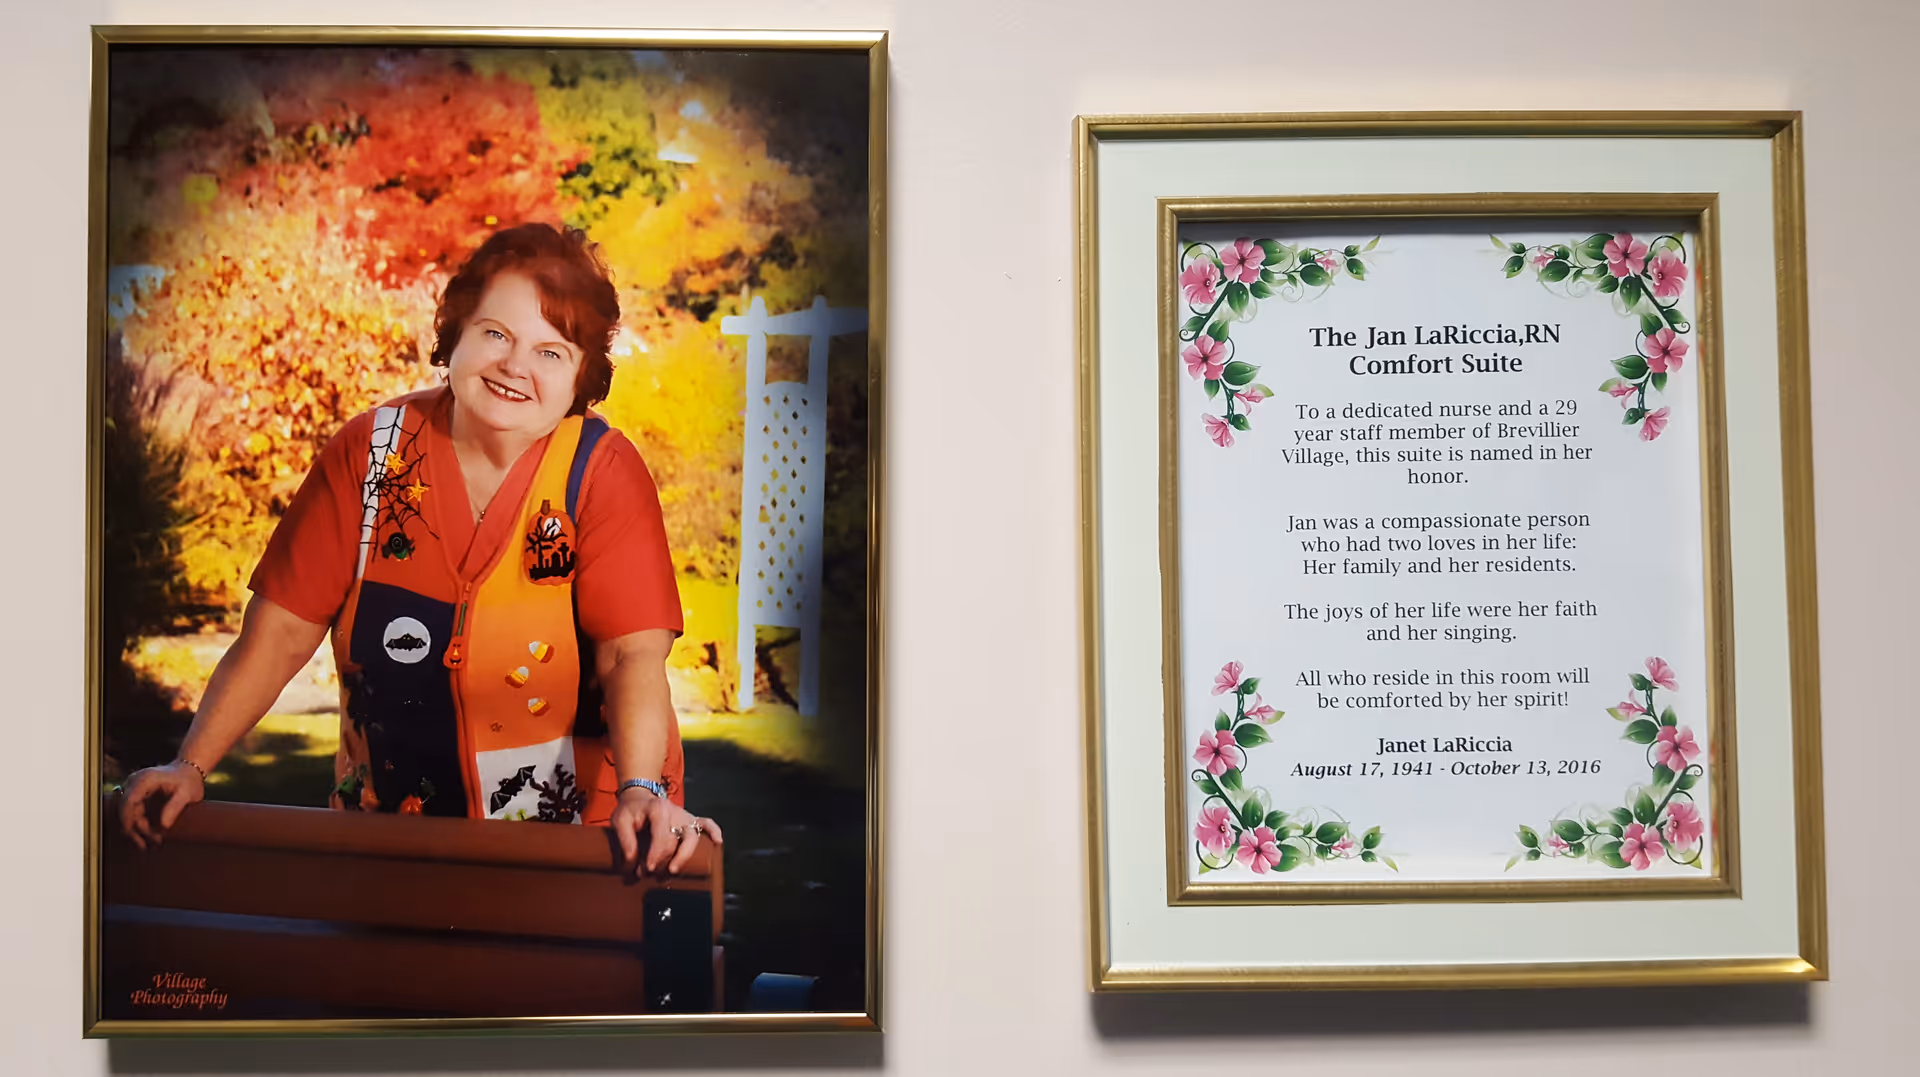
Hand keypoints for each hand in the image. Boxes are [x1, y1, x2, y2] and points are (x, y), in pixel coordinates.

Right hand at [118, 761, 205, 849]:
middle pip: (125, 809)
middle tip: (144, 845)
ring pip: (128, 813)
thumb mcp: (187, 793)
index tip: (135, 835)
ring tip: (150, 842)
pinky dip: (139, 824)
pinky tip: (148, 835)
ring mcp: (134, 788)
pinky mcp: (137, 795)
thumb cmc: (189, 780)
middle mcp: (134, 782)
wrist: (189, 771)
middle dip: (133, 829)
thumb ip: (175, 807)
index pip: (128, 802)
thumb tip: (163, 825)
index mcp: (144, 780)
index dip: (128, 820)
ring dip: (137, 829)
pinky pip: (133, 812)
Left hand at [609, 787, 723, 876]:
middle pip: (679, 838)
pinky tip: (718, 842)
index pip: (662, 836)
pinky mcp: (690, 819)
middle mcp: (675, 811)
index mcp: (658, 809)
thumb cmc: (629, 811)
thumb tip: (632, 866)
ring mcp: (684, 816)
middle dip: (668, 859)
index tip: (646, 869)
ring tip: (674, 869)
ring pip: (693, 835)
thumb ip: (625, 842)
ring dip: (685, 855)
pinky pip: (706, 823)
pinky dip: (714, 831)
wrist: (638, 797)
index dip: (655, 856)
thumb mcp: (619, 821)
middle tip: (656, 873)